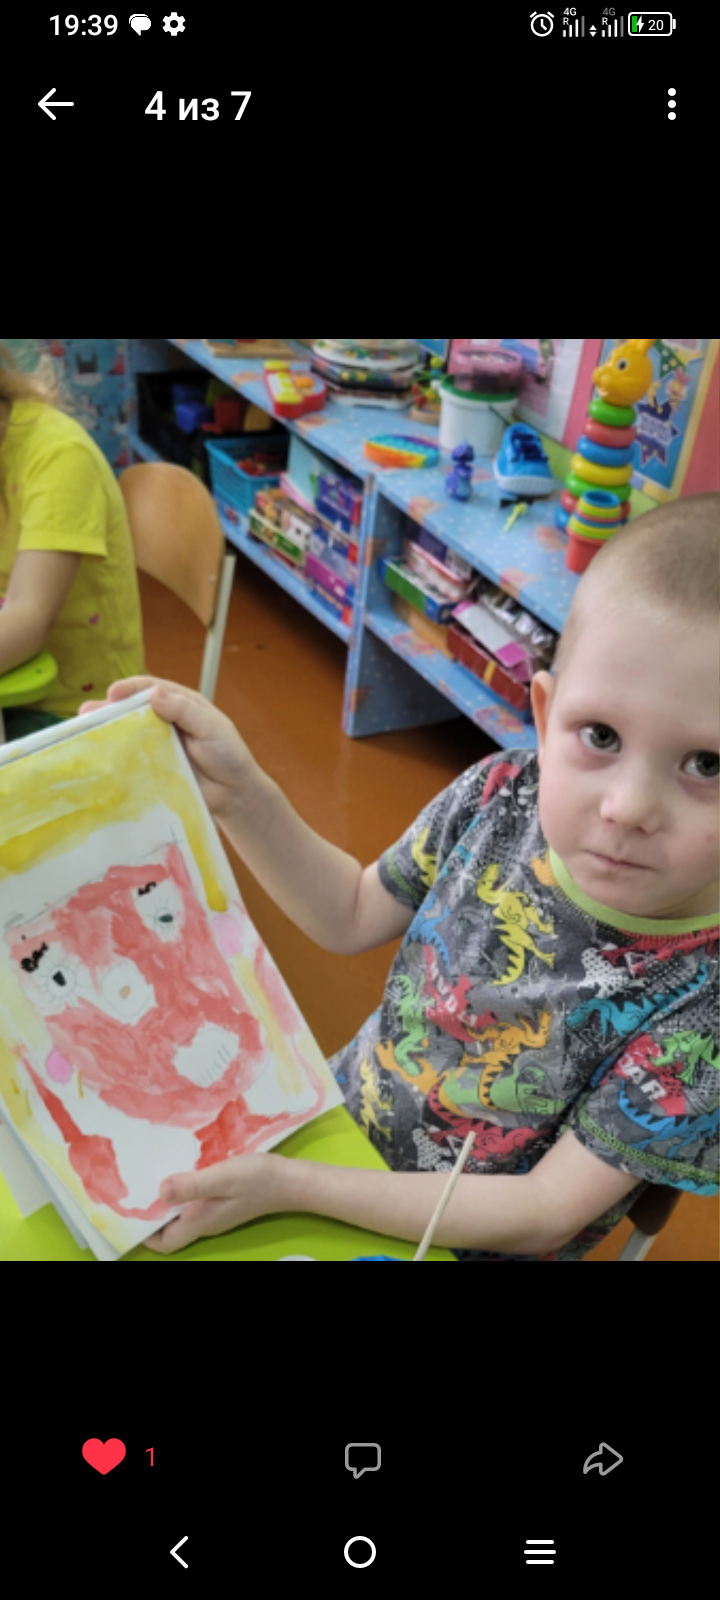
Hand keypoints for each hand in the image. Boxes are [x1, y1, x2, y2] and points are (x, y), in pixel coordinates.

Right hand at [79, 676, 260, 822]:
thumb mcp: (212, 727)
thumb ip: (185, 711)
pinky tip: (98, 760)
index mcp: (178, 704)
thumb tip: (154, 694)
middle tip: (85, 712)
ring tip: (82, 734)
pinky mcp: (151, 770)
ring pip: (126, 735)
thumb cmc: (228, 754)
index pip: (149, 689)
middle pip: (130, 711)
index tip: (113, 693)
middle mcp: (162, 722)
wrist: (234, 794)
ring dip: (105, 733)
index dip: (129, 689)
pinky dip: (114, 760)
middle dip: (106, 710)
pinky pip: (130, 762)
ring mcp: (155, 746)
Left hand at [143, 1152, 289, 1253]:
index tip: (128, 1213)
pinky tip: (179, 1171)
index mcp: (200, 1221)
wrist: (291, 1180)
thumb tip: (159, 1191)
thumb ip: (193, 1185)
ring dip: (164, 1202)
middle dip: (149, 1216)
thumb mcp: (223, 1177)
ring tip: (149, 1178)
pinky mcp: (222, 1201)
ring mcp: (214, 1212)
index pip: (164, 1243)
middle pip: (169, 1230)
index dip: (144, 1235)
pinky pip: (193, 1203)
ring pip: (180, 1215)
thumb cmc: (257, 1179)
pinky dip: (181, 1192)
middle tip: (132, 1191)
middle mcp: (204, 1222)